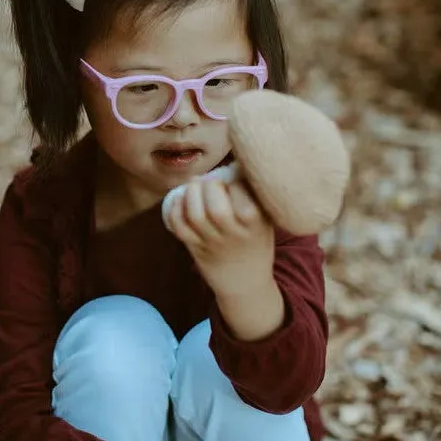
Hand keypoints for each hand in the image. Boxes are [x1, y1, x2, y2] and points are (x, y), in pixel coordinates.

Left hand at [165, 177, 274, 297]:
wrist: (246, 282)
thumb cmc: (256, 240)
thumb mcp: (266, 218)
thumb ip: (254, 193)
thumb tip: (238, 159)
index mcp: (255, 223)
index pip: (242, 194)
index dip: (234, 178)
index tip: (233, 176)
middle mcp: (233, 234)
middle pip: (215, 207)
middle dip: (209, 186)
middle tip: (211, 181)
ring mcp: (212, 243)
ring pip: (195, 215)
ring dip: (191, 193)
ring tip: (195, 185)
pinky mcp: (194, 248)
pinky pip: (179, 227)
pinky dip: (175, 209)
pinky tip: (181, 199)